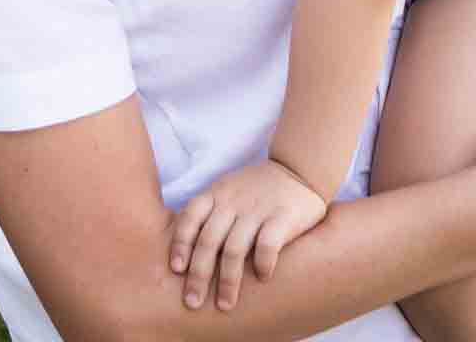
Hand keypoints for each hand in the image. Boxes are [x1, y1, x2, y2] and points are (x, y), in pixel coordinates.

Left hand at [169, 157, 327, 312]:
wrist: (299, 169)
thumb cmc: (255, 190)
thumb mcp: (227, 191)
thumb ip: (208, 214)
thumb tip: (182, 254)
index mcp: (217, 193)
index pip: (190, 217)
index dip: (181, 243)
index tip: (176, 270)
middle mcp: (233, 201)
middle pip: (209, 240)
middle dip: (199, 274)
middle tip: (193, 303)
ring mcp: (258, 208)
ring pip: (235, 248)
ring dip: (228, 280)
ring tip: (225, 305)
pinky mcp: (283, 216)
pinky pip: (268, 244)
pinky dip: (262, 263)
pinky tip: (262, 278)